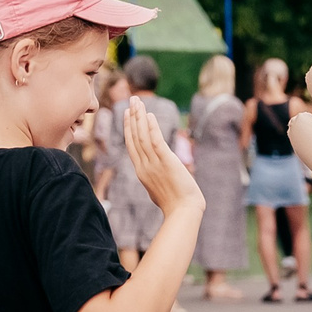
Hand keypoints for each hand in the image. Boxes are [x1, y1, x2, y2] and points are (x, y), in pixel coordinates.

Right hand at [125, 100, 201, 216]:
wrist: (183, 212)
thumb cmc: (175, 204)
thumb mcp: (158, 188)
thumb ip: (155, 176)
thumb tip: (157, 172)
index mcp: (141, 172)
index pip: (132, 145)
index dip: (129, 128)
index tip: (128, 113)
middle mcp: (144, 166)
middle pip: (134, 137)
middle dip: (132, 116)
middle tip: (131, 99)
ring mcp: (153, 164)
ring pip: (142, 137)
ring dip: (140, 117)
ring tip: (138, 101)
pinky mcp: (166, 162)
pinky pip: (155, 142)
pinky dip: (151, 128)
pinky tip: (150, 116)